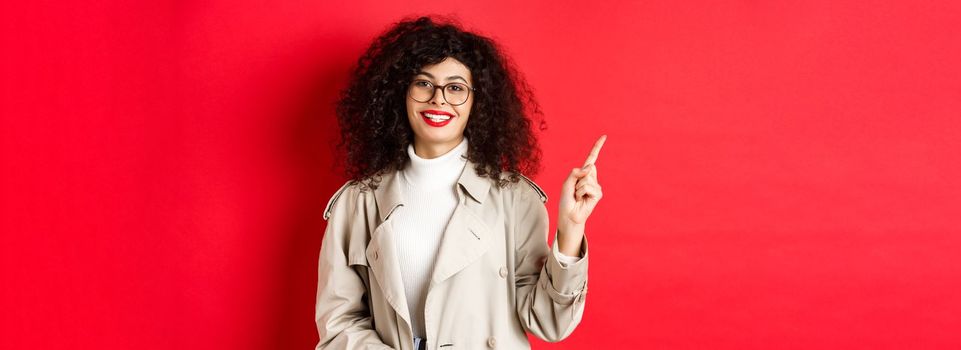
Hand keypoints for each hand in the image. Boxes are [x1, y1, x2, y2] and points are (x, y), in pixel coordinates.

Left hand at [557, 135, 605, 255]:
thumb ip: (576, 172)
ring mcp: (596, 186)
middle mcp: (592, 178)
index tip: (604, 136)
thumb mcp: (567, 182)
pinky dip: (581, 192)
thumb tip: (591, 166)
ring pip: (586, 179)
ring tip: (577, 196)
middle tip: (574, 191)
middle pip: (586, 168)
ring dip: (578, 188)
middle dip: (576, 179)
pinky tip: (582, 199)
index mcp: (584, 173)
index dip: (597, 147)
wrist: (569, 214)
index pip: (592, 158)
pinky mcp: (598, 194)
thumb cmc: (567, 199)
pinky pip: (588, 187)